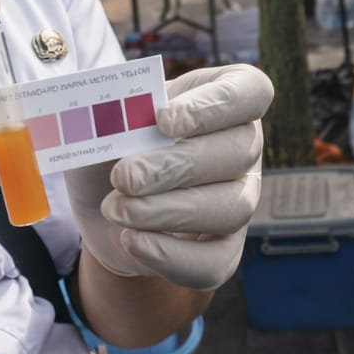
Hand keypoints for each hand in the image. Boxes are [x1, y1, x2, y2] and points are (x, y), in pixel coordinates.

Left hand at [66, 64, 271, 290]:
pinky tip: (131, 241)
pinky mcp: (225, 248)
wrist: (102, 200)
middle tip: (123, 176)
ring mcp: (240, 198)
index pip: (251, 91)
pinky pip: (216, 261)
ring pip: (231, 208)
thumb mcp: (102, 116)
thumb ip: (109, 105)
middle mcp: (243, 145)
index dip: (213, 105)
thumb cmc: (112, 143)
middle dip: (176, 167)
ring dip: (168, 211)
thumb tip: (106, 101)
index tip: (164, 119)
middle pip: (239, 152)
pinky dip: (171, 256)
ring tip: (116, 208)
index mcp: (223, 98)